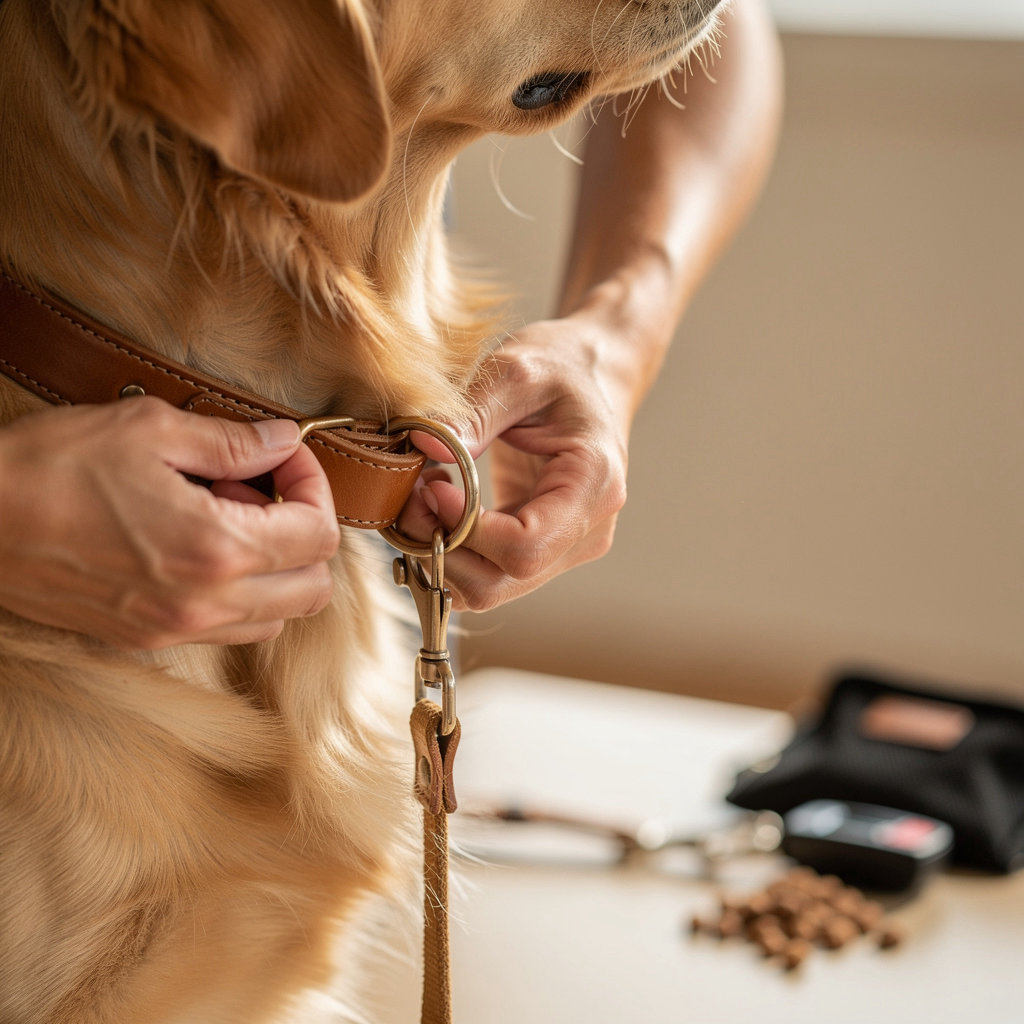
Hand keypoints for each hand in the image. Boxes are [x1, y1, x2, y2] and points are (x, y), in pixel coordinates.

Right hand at [0, 398, 339, 647]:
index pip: (319, 535)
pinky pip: (229, 629)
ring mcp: (176, 629)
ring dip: (276, 567)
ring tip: (226, 517)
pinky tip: (200, 546)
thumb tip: (284, 439)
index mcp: (217, 549)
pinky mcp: (148, 639)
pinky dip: (241, 593)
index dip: (315, 485)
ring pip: (277, 617)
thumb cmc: (49, 468)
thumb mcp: (148, 431)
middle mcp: (205, 603)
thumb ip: (233, 441)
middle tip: (259, 487)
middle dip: (306, 531)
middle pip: (313, 588)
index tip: (286, 457)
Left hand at [400, 306, 632, 611]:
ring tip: (424, 495)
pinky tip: (439, 507)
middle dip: (441, 546)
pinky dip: (450, 552)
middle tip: (412, 493)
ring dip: (440, 553)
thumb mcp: (515, 369)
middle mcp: (587, 531)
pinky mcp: (542, 551)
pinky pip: (486, 575)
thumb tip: (419, 446)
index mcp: (592, 485)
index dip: (465, 530)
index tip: (431, 486)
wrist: (593, 374)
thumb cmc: (562, 365)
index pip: (524, 548)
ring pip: (487, 589)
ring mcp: (565, 548)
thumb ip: (469, 412)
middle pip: (500, 582)